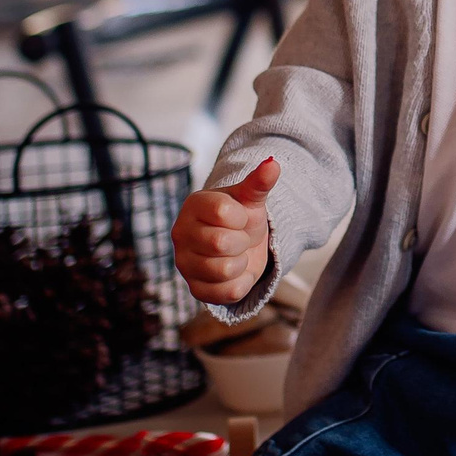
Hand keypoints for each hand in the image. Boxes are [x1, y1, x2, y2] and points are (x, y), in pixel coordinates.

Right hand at [174, 157, 278, 304]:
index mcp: (194, 205)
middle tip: (240, 238)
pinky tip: (236, 272)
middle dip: (242, 241)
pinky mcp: (194, 289)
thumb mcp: (252, 199)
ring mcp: (184, 263)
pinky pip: (227, 293)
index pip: (223, 213)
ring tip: (236, 254)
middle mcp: (181, 233)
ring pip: (225, 270)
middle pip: (221, 243)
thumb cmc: (242, 218)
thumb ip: (260, 182)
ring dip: (242, 263)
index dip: (242, 218)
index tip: (240, 217)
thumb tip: (274, 163)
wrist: (241, 245)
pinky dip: (241, 283)